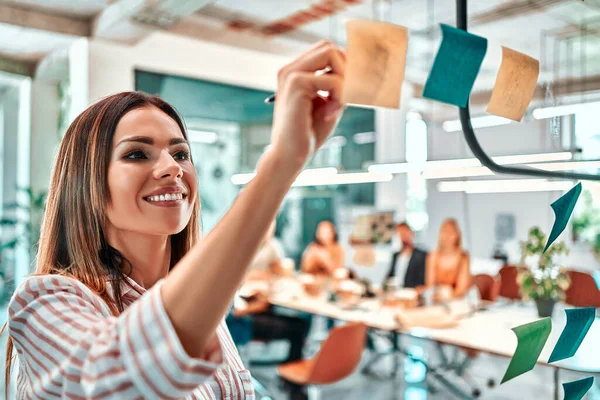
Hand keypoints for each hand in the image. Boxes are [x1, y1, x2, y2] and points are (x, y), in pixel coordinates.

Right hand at [269, 41, 345, 174]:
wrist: (289, 157)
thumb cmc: (308, 134)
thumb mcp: (330, 103)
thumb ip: (340, 85)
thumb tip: (360, 67)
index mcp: (295, 72)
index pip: (327, 50)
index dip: (345, 65)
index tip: (353, 89)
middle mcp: (290, 68)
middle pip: (331, 47)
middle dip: (347, 69)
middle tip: (348, 95)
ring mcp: (292, 74)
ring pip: (333, 55)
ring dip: (345, 81)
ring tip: (337, 106)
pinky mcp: (296, 84)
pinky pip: (334, 80)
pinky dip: (341, 97)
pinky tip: (330, 114)